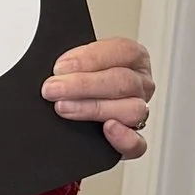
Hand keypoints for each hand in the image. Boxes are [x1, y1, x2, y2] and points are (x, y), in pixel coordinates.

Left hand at [43, 36, 154, 158]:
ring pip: (131, 110)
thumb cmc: (77, 80)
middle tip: (53, 89)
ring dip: (93, 108)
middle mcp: (140, 84)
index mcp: (133, 58)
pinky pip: (137, 143)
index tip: (61, 67)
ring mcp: (140, 112)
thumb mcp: (78, 62)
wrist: (73, 107)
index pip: (122, 51)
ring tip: (64, 107)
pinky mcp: (133, 141)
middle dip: (83, 85)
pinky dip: (124, 137)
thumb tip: (59, 69)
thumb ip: (75, 62)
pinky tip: (107, 128)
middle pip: (122, 81)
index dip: (90, 58)